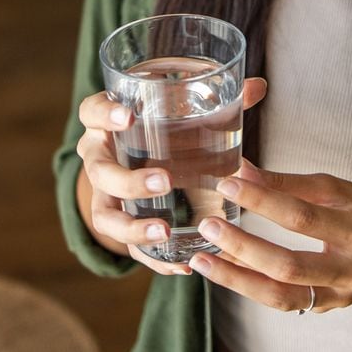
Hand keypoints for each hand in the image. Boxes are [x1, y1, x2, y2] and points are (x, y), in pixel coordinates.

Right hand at [76, 76, 267, 274]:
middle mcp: (99, 157)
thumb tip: (258, 86)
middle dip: (129, 180)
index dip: (106, 113)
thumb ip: (218, 97)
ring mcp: (104, 194)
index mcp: (107, 121)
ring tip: (164, 232)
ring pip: (104, 216)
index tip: (129, 115)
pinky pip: (127, 246)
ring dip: (132, 227)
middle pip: (100, 171)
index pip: (93, 111)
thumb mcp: (179, 105)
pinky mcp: (120, 222)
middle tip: (164, 181)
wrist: (138, 151)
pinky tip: (179, 266)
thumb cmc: (161, 121)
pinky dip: (151, 258)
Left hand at [186, 163, 351, 312]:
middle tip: (209, 225)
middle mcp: (348, 269)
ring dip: (236, 278)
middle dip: (243, 246)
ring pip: (279, 295)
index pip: (302, 217)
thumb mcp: (341, 189)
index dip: (263, 200)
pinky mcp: (324, 308)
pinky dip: (249, 288)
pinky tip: (225, 272)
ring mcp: (336, 295)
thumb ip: (292, 183)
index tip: (230, 184)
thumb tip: (245, 170)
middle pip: (287, 264)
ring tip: (203, 259)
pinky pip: (281, 303)